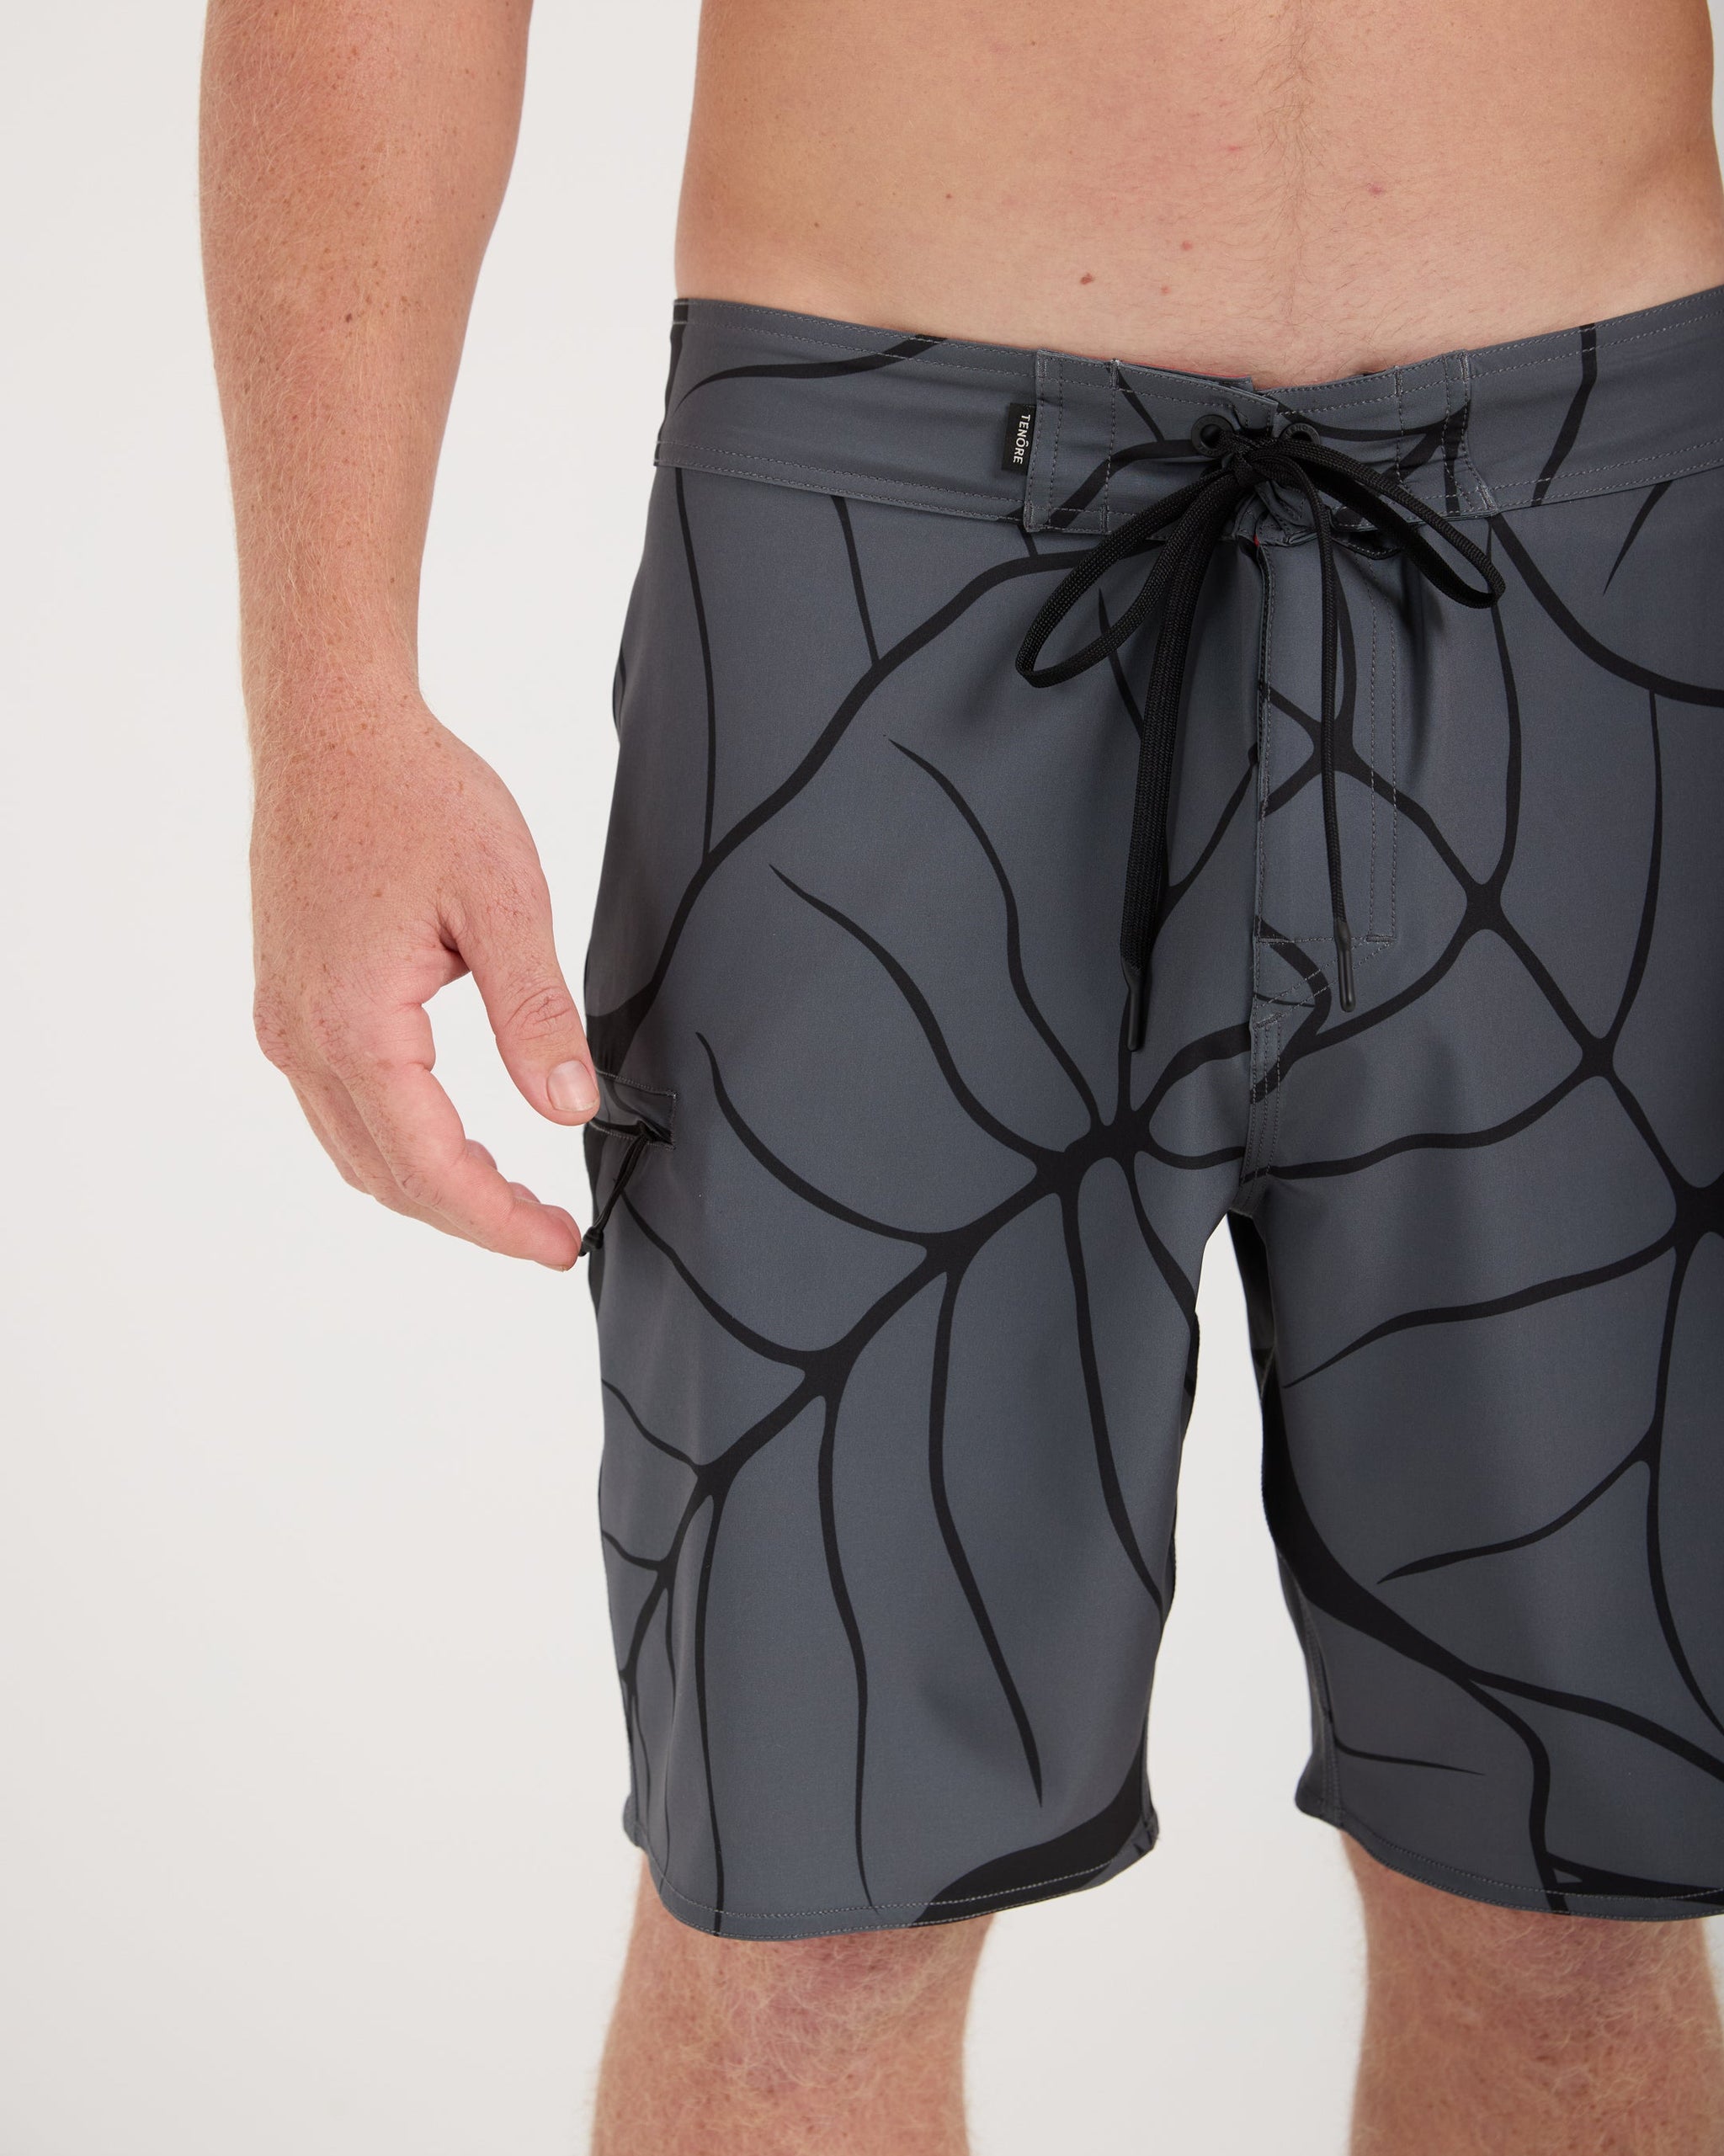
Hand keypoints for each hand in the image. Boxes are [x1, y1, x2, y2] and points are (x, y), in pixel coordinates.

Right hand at [250, 686, 594, 1268]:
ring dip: (432, 1187)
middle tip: (550, 1234)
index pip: (431, 1170)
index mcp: (356, 1026)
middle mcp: (302, 1038)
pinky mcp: (287, 1002)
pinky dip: (397, 1144)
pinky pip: (339, 1107)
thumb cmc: (417, 797)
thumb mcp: (505, 900)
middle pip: (388, 1178)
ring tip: (513, 1198)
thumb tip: (570, 1109)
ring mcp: (285, 1023)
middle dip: (471, 1218)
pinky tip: (453, 1136)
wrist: (331, 729)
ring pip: (357, 1151)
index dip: (498, 1221)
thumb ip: (536, 1015)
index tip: (561, 1247)